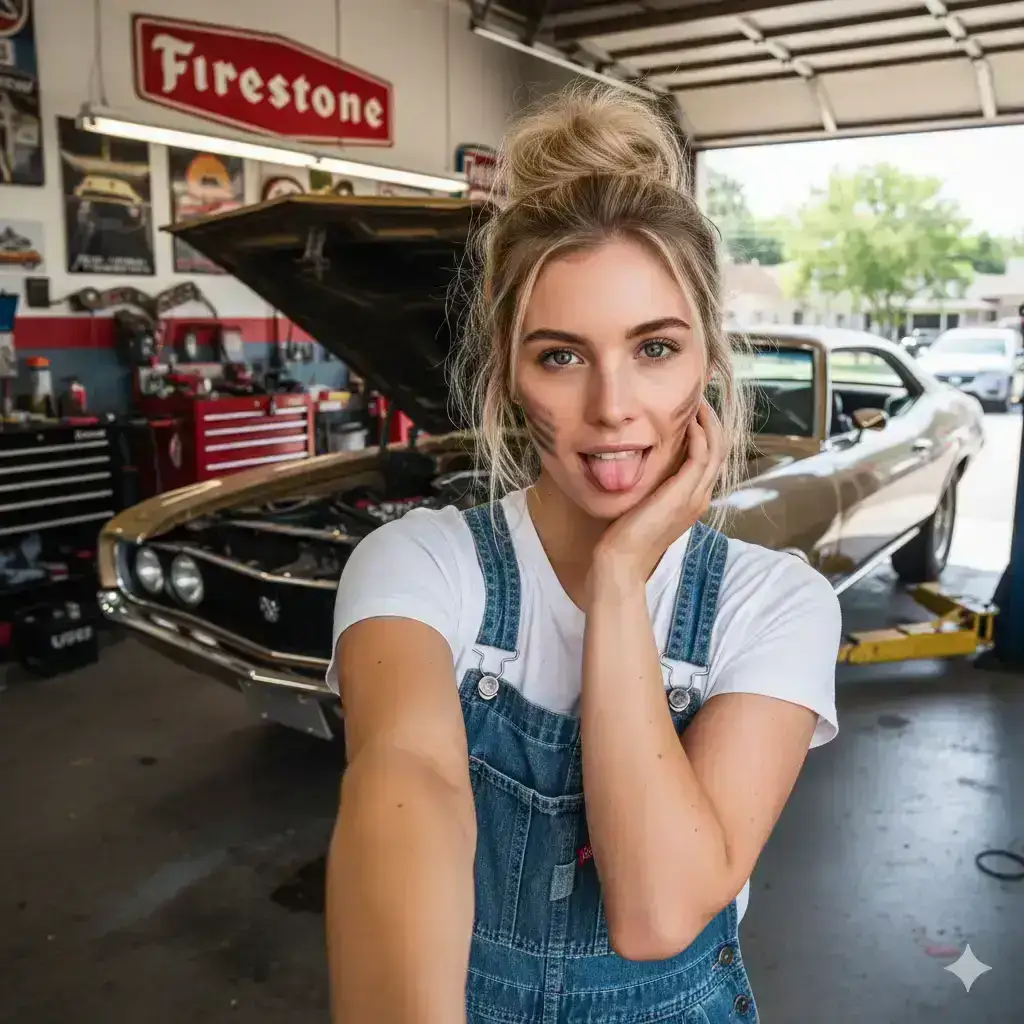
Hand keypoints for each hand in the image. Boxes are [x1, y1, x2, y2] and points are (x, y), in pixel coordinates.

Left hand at [590, 401, 724, 592]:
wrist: (621, 562)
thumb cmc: (624, 536)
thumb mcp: (643, 503)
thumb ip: (652, 485)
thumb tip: (644, 462)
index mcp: (693, 499)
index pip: (711, 458)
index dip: (708, 432)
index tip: (694, 411)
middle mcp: (700, 497)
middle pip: (720, 450)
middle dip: (713, 421)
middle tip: (701, 398)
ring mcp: (695, 497)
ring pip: (716, 451)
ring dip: (709, 423)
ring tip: (698, 403)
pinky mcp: (683, 496)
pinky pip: (701, 457)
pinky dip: (699, 436)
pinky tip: (690, 422)